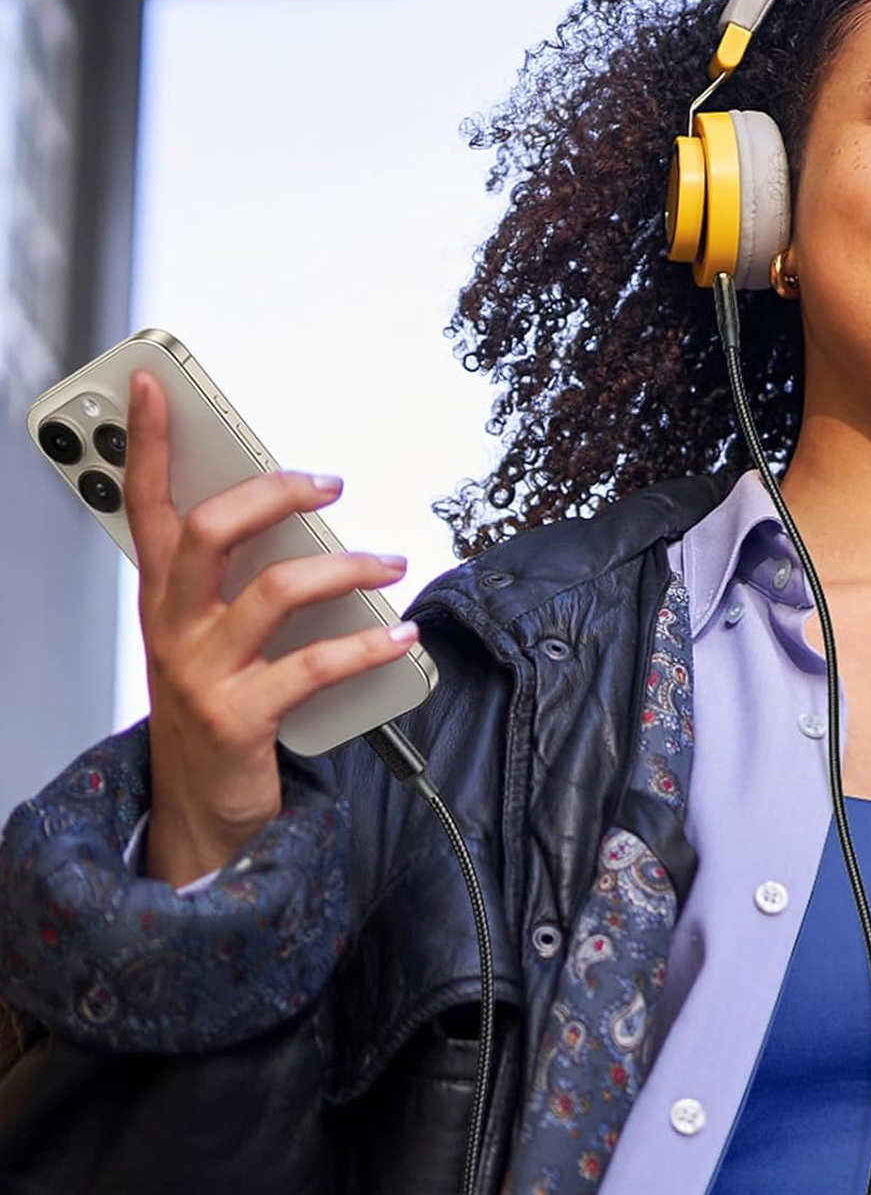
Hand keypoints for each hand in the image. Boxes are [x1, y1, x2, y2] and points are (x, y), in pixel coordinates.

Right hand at [126, 369, 416, 886]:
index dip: (150, 442)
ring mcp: (202, 673)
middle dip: (272, 494)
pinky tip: (400, 634)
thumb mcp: (206, 633)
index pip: (146, 505)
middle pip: (209, 533)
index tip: (157, 385)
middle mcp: (172, 628)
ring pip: (275, 592)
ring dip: (345, 567)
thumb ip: (236, 574)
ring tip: (390, 562)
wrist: (200, 810)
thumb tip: (297, 509)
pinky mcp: (239, 717)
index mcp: (163, 598)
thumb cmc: (215, 703)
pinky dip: (367, 644)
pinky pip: (313, 666)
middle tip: (327, 484)